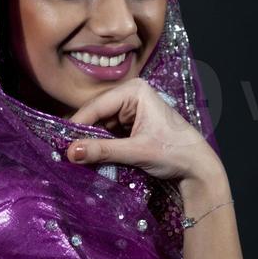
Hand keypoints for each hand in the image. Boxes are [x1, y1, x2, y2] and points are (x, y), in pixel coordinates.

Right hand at [66, 77, 224, 185]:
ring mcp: (130, 109)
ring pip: (99, 125)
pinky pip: (107, 132)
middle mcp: (130, 94)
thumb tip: (70, 152)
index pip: (96, 106)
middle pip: (95, 114)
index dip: (77, 125)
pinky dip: (100, 145)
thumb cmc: (174, 152)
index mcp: (134, 91)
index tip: (60, 144)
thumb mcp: (137, 151)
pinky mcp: (130, 123)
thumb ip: (103, 151)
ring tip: (76, 158)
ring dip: (90, 141)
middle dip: (83, 134)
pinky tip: (91, 156)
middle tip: (65, 153)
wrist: (197, 167)